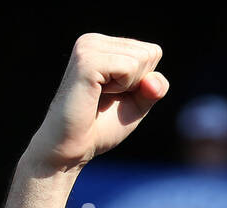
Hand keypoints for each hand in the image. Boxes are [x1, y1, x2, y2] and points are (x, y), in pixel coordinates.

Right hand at [25, 34, 166, 173]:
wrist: (72, 148)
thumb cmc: (100, 127)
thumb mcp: (136, 105)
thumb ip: (154, 88)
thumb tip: (155, 79)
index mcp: (103, 46)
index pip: (152, 52)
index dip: (144, 82)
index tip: (117, 96)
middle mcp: (93, 40)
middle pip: (149, 54)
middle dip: (137, 84)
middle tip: (108, 99)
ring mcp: (88, 47)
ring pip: (140, 59)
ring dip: (128, 87)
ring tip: (101, 97)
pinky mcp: (87, 61)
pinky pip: (129, 67)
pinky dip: (122, 88)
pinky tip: (98, 95)